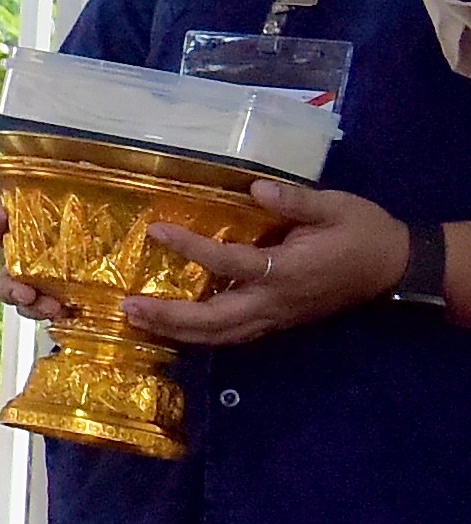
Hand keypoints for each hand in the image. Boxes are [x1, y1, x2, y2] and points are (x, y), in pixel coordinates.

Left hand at [123, 176, 408, 346]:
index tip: (157, 231)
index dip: (191, 248)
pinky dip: (201, 335)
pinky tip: (174, 327)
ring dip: (178, 332)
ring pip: (220, 336)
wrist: (395, 267)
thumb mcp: (335, 207)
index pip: (229, 263)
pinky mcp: (278, 321)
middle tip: (128, 307)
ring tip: (138, 321)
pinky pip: (233, 335)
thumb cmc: (364, 232)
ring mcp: (277, 317)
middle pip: (214, 321)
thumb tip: (256, 188)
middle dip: (169, 317)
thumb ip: (295, 201)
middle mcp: (276, 301)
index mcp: (287, 271)